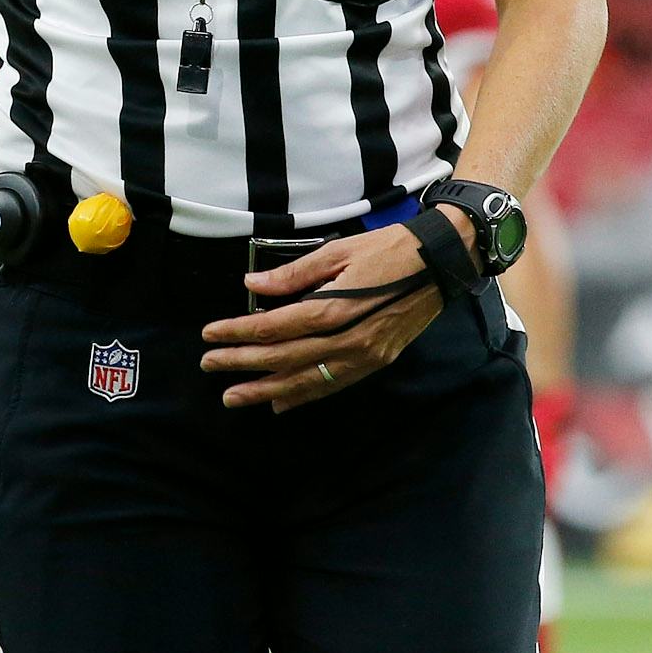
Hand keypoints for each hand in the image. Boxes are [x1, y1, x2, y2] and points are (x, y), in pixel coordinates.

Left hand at [198, 211, 463, 412]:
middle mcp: (347, 339)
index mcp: (334, 307)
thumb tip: (251, 285)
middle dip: (242, 364)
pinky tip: (279, 403)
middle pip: (284, 358)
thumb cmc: (389, 249)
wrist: (442, 263)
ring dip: (266, 391)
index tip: (210, 334)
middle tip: (209, 365)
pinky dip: (303, 395)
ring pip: (306, 380)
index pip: (274, 327)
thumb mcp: (339, 250)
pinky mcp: (376, 362)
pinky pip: (333, 385)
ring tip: (234, 397)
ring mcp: (363, 355)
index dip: (238, 333)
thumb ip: (294, 273)